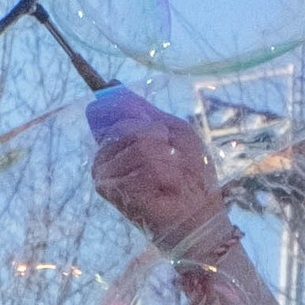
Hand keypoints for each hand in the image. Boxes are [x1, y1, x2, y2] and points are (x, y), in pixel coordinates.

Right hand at [89, 92, 232, 250]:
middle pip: (126, 127)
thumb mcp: (176, 134)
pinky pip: (143, 166)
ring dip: (165, 159)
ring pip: (138, 145)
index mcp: (119, 145)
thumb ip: (147, 112)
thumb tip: (113, 85)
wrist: (199, 219)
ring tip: (170, 177)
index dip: (120, 110)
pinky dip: (163, 175)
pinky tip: (165, 189)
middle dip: (157, 138)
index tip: (143, 118)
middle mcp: (105, 160)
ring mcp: (106, 177)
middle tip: (170, 159)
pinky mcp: (114, 193)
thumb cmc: (191, 177)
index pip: (108, 116)